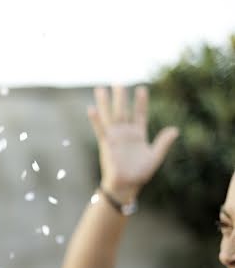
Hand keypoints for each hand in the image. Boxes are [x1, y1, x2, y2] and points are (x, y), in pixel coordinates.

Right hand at [88, 85, 178, 201]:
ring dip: (105, 103)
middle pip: (123, 110)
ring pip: (110, 116)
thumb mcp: (155, 156)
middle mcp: (125, 133)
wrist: (126, 185)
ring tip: (100, 88)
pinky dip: (96, 120)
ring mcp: (115, 137)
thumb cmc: (140, 174)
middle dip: (120, 97)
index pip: (139, 114)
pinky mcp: (106, 144)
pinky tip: (91, 108)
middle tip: (118, 82)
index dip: (141, 102)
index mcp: (138, 135)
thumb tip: (175, 129)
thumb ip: (163, 142)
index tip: (142, 89)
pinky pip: (100, 129)